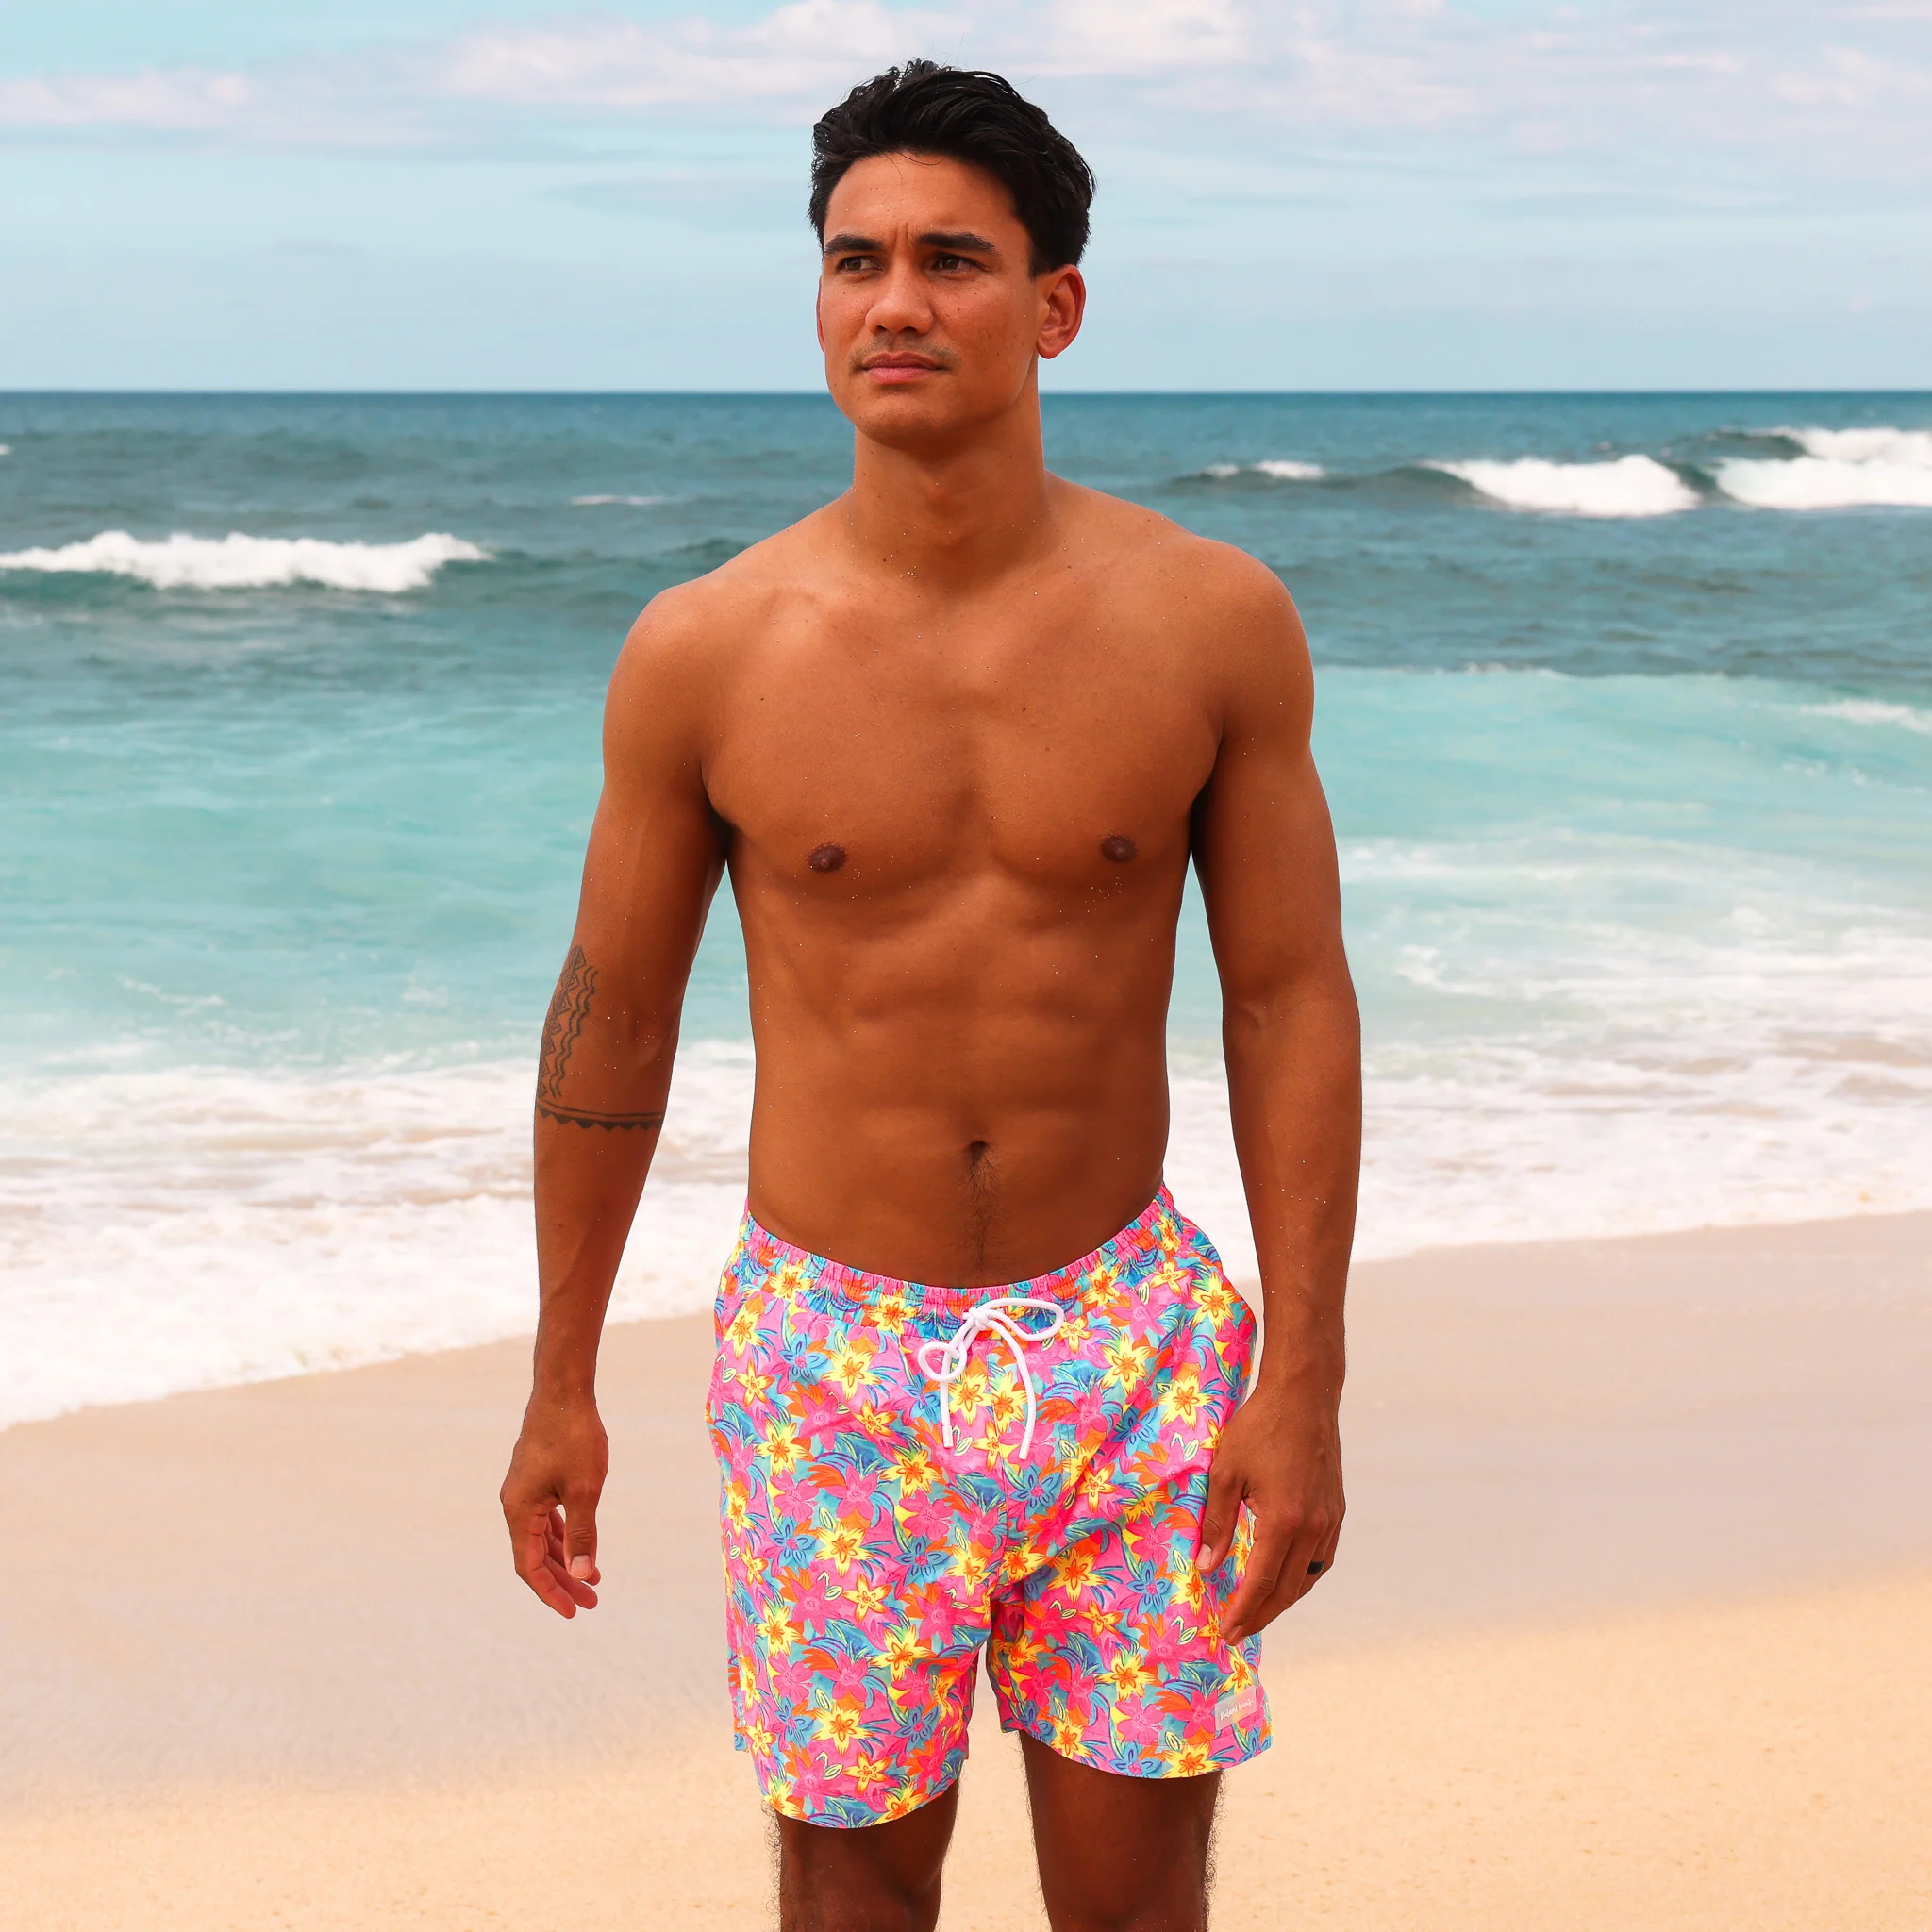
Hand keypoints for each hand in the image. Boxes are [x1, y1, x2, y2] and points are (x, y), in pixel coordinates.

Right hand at [500, 1394, 608, 1617]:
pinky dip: (563, 1536)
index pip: (530, 1566)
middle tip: (591, 1602)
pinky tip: (581, 1547)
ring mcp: (523, 1491)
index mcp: (519, 1510)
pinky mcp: (535, 1479)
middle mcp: (514, 1504)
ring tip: (592, 1580)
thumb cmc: (575, 1436)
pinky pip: (546, 1519)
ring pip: (541, 1538)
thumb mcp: (585, 1489)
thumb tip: (584, 1575)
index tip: (574, 1612)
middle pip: (535, 1556)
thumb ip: (583, 1533)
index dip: (551, 1592)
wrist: (563, 1390)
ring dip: (565, 1560)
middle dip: (563, 1581)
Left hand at [1195, 1372, 1343, 1643]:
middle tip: (1238, 1633)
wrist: (1304, 1396)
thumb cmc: (1259, 1427)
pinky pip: (1321, 1558)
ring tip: (1258, 1611)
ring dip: (1283, 1599)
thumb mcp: (1225, 1472)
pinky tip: (1286, 1578)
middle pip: (1286, 1589)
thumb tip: (1207, 1567)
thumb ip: (1215, 1522)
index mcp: (1284, 1521)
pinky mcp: (1336, 1510)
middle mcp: (1313, 1528)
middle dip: (1261, 1615)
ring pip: (1308, 1578)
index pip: (1260, 1583)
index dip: (1242, 1612)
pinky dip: (1302, 1577)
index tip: (1225, 1632)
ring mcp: (1330, 1520)